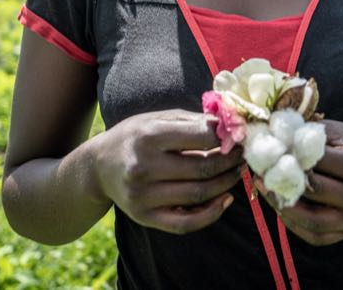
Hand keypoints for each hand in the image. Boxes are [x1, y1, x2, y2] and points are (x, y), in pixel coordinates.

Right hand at [93, 109, 244, 233]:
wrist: (98, 166)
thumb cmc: (135, 136)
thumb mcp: (158, 118)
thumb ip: (193, 121)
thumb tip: (231, 125)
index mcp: (149, 136)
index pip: (202, 136)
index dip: (228, 136)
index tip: (240, 134)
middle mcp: (143, 167)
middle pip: (204, 167)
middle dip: (231, 160)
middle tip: (244, 155)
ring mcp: (142, 196)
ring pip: (200, 194)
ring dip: (227, 183)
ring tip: (237, 172)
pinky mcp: (144, 217)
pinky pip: (186, 223)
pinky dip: (212, 213)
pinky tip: (225, 199)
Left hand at [258, 119, 342, 245]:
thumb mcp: (336, 131)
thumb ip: (308, 133)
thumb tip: (273, 133)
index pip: (318, 164)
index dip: (291, 155)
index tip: (270, 148)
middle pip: (314, 191)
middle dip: (284, 179)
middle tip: (261, 168)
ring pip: (311, 220)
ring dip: (282, 205)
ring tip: (265, 188)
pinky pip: (313, 234)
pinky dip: (292, 222)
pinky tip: (279, 204)